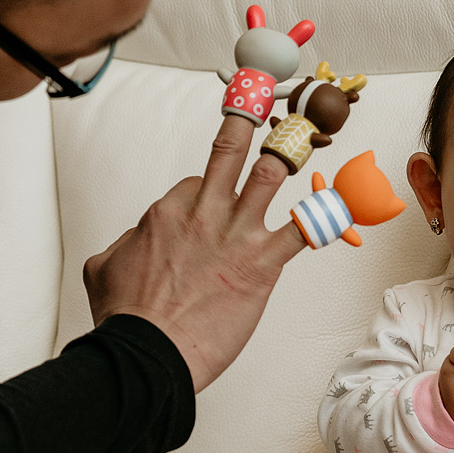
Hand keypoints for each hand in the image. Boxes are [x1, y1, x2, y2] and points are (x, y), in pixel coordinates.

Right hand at [83, 114, 308, 391]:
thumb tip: (133, 241)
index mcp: (166, 212)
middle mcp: (203, 212)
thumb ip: (123, 245)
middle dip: (247, 123)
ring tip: (308, 137)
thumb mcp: (102, 268)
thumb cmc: (126, 318)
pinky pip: (304, 230)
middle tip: (263, 100)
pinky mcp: (262, 263)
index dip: (207, 190)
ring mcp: (235, 234)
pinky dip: (329, 215)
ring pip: (270, 174)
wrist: (147, 352)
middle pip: (230, 150)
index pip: (194, 183)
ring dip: (289, 155)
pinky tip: (351, 201)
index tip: (213, 204)